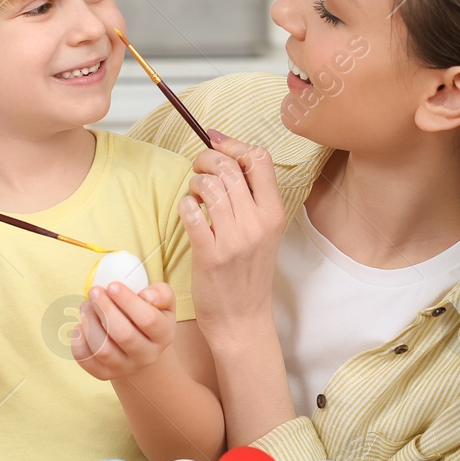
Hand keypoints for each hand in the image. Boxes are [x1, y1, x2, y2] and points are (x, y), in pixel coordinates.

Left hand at [72, 281, 176, 379]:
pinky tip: (80, 325)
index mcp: (164, 335)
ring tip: (86, 305)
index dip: (128, 301)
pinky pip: (88, 361)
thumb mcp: (163, 302)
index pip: (148, 320)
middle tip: (95, 291)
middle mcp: (147, 356)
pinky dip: (79, 342)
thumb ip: (161, 294)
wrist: (140, 344)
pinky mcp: (105, 374)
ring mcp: (125, 367)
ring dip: (90, 324)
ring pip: (103, 350)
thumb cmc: (150, 314)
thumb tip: (146, 295)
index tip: (113, 286)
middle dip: (105, 310)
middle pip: (125, 336)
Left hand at [177, 131, 284, 346]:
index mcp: (274, 213)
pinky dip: (185, 205)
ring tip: (194, 195)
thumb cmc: (249, 272)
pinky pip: (191, 212)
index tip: (216, 142)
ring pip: (209, 186)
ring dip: (194, 183)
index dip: (234, 144)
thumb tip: (228, 154)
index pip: (260, 159)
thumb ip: (251, 198)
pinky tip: (188, 212)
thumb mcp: (263, 232)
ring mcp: (235, 239)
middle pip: (229, 167)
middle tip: (198, 169)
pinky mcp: (210, 254)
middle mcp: (258, 223)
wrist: (242, 318)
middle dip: (206, 159)